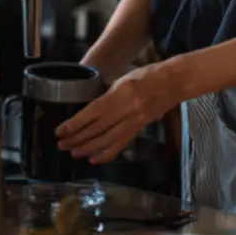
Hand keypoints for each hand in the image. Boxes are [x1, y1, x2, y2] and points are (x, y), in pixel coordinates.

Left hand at [55, 62, 177, 164]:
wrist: (174, 81)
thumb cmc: (148, 75)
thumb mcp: (124, 79)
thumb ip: (108, 95)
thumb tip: (90, 109)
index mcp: (121, 93)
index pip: (93, 112)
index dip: (75, 124)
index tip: (60, 131)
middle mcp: (128, 109)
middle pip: (98, 129)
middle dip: (78, 139)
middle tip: (62, 145)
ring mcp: (136, 120)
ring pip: (108, 140)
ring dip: (88, 148)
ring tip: (74, 152)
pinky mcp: (141, 128)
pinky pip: (121, 144)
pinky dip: (107, 154)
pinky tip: (95, 159)